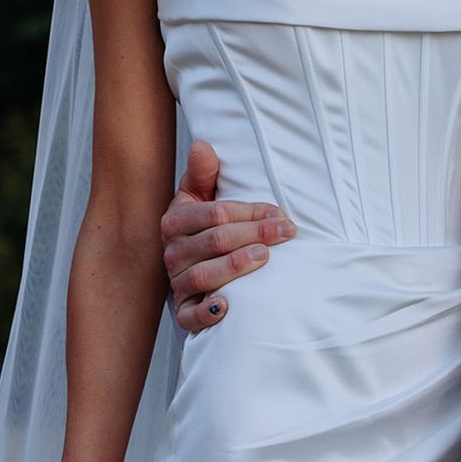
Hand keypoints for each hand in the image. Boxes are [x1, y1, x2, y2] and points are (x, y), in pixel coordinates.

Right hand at [161, 140, 296, 332]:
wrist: (189, 272)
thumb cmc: (203, 231)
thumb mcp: (199, 199)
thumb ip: (203, 174)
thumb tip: (203, 145)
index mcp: (176, 222)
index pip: (216, 215)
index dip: (251, 213)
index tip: (281, 214)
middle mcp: (173, 253)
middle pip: (216, 241)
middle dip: (255, 234)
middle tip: (287, 232)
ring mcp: (178, 284)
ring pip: (205, 275)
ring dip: (236, 266)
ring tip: (265, 258)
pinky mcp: (184, 313)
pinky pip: (191, 316)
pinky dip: (207, 313)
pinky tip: (227, 306)